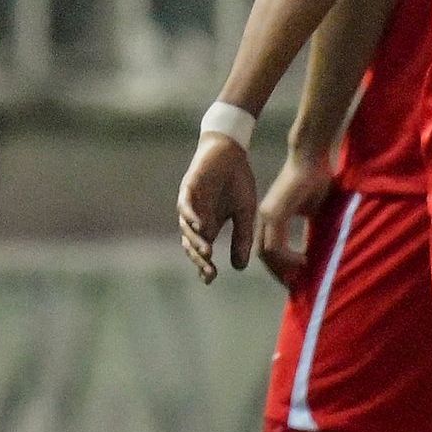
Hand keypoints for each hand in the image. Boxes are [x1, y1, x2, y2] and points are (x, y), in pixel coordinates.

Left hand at [175, 131, 258, 282]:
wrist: (231, 151)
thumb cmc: (237, 181)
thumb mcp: (245, 212)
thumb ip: (242, 238)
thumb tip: (239, 267)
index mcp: (209, 224)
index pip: (203, 250)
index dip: (204, 265)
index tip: (210, 279)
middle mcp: (197, 217)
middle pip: (192, 243)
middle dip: (199, 259)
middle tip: (209, 272)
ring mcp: (191, 203)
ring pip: (187, 227)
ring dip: (196, 241)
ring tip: (207, 253)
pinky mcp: (189, 187)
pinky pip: (186, 205)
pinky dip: (191, 216)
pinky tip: (201, 226)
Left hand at [252, 147, 337, 287]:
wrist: (312, 158)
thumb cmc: (315, 181)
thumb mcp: (313, 213)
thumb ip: (310, 232)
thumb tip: (316, 253)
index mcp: (271, 218)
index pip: (268, 250)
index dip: (279, 267)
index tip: (295, 279)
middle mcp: (265, 218)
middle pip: (264, 255)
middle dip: (279, 273)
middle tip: (296, 285)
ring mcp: (268, 215)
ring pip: (267, 252)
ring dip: (283, 268)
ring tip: (301, 276)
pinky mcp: (275, 212)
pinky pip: (275, 244)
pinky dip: (287, 258)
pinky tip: (303, 262)